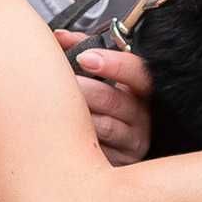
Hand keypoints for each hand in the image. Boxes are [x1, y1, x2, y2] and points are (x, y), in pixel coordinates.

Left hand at [53, 30, 154, 165]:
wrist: (110, 158)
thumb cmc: (102, 106)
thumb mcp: (102, 77)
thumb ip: (84, 50)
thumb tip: (61, 38)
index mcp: (141, 90)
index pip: (139, 73)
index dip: (113, 64)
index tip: (85, 58)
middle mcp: (142, 116)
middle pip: (116, 101)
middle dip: (87, 90)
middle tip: (64, 84)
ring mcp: (132, 142)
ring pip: (105, 127)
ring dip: (79, 115)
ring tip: (58, 107)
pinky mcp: (121, 164)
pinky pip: (98, 151)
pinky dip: (79, 141)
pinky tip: (65, 135)